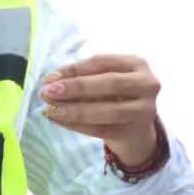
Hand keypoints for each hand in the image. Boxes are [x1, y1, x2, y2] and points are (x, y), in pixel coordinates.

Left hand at [38, 53, 161, 165]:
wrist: (136, 129)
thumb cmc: (114, 96)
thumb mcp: (102, 80)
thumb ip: (81, 77)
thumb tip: (51, 81)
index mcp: (136, 64)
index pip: (101, 62)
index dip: (74, 69)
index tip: (49, 78)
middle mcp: (146, 84)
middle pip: (109, 84)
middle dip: (75, 88)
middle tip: (47, 92)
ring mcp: (144, 110)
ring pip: (107, 111)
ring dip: (73, 110)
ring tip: (50, 109)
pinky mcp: (135, 132)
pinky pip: (101, 129)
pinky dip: (76, 125)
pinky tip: (57, 120)